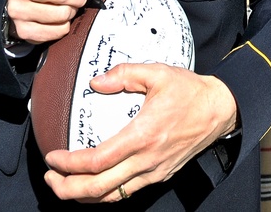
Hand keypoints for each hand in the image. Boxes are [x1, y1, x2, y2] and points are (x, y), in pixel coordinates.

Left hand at [43, 64, 238, 202]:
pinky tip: (93, 183)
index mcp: (143, 135)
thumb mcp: (158, 73)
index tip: (52, 157)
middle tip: (50, 177)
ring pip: (111, 197)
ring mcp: (153, 172)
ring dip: (82, 196)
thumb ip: (125, 74)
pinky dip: (104, 194)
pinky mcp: (159, 175)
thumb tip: (96, 82)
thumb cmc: (189, 92)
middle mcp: (146, 160)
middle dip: (67, 188)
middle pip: (99, 189)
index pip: (97, 161)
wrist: (220, 110)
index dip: (69, 164)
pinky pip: (126, 192)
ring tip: (64, 184)